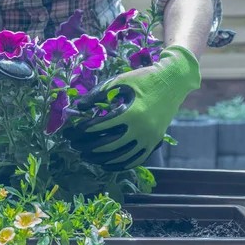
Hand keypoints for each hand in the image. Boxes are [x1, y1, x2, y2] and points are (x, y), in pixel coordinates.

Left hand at [63, 45, 200, 170]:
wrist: (173, 81)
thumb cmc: (143, 79)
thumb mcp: (119, 82)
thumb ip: (97, 94)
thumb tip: (78, 107)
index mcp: (131, 113)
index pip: (101, 127)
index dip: (83, 130)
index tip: (72, 131)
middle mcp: (141, 129)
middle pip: (108, 145)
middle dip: (87, 147)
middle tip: (73, 146)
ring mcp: (149, 138)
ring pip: (121, 157)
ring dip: (100, 159)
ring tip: (85, 156)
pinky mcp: (154, 142)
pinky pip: (136, 160)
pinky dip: (120, 164)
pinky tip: (106, 165)